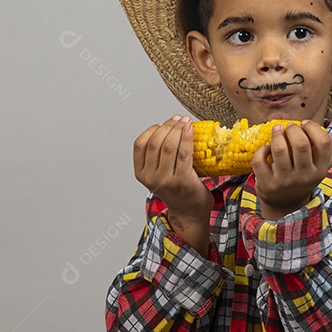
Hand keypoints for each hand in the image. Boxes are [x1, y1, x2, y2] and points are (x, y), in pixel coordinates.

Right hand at [133, 115, 213, 247]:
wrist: (189, 212)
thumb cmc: (177, 189)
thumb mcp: (159, 174)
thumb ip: (157, 156)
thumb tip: (169, 126)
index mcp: (141, 174)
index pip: (140, 144)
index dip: (152, 129)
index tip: (163, 122)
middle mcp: (150, 178)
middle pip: (156, 142)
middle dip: (168, 126)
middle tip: (179, 118)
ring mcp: (166, 180)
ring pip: (169, 146)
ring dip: (178, 129)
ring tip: (185, 121)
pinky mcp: (182, 180)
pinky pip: (184, 153)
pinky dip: (187, 137)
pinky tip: (190, 129)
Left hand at [253, 120, 331, 219]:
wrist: (286, 204)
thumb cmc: (301, 177)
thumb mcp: (317, 167)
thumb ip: (321, 149)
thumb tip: (314, 125)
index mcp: (320, 170)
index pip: (324, 143)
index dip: (313, 128)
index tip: (304, 124)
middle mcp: (305, 177)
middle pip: (301, 144)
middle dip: (293, 129)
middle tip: (289, 127)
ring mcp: (286, 181)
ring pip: (279, 149)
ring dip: (277, 134)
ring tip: (277, 130)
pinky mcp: (268, 184)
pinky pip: (261, 160)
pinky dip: (262, 149)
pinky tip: (266, 148)